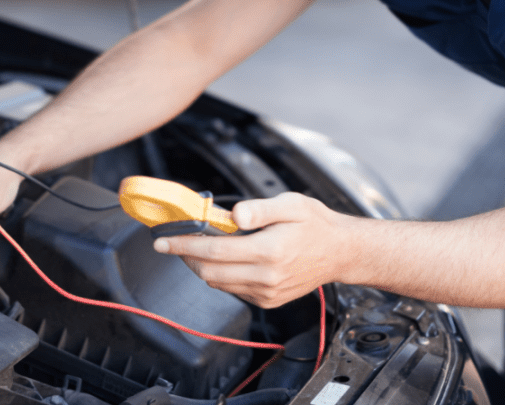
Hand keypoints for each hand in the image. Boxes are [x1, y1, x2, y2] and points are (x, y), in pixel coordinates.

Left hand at [153, 192, 355, 307]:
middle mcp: (266, 277)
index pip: (213, 249)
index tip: (163, 239)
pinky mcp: (268, 301)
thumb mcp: (291, 204)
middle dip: (186, 255)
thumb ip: (259, 209)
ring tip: (196, 246)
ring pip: (217, 283)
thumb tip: (233, 215)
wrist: (341, 252)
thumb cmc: (316, 224)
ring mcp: (266, 293)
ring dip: (201, 265)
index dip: (183, 244)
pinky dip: (220, 275)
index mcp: (270, 251)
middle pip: (209, 271)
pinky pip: (232, 290)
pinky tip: (223, 258)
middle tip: (174, 240)